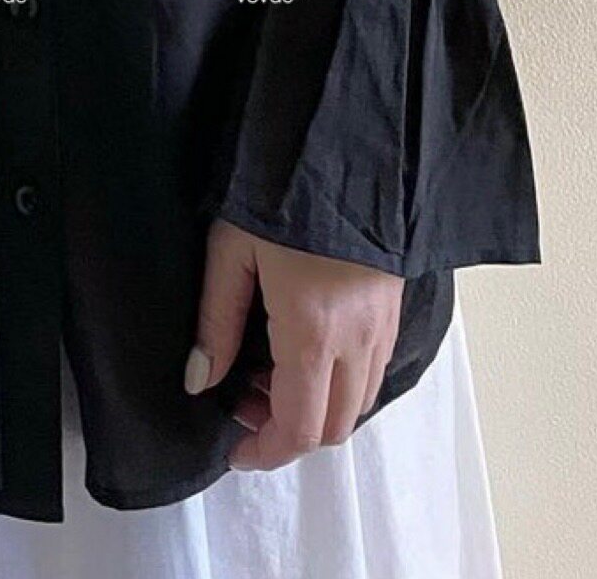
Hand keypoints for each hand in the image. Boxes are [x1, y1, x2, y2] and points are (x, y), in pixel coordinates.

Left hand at [186, 218, 402, 471]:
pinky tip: (306, 348)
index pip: (300, 427)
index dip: (266, 452)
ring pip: (358, 402)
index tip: (234, 452)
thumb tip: (200, 381)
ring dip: (315, 407)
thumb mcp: (230, 251)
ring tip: (268, 370)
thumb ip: (214, 323)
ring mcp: (384, 325)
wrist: (343, 144)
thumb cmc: (277, 193)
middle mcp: (358, 339)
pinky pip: (374, 371)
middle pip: (334, 426)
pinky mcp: (396, 308)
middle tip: (242, 398)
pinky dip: (340, 381)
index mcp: (313, 331)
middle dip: (287, 430)